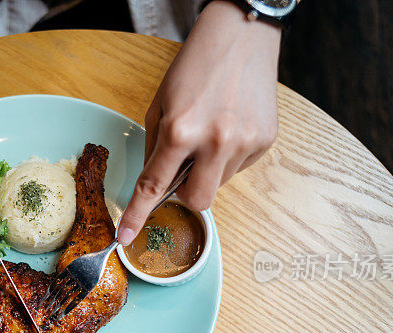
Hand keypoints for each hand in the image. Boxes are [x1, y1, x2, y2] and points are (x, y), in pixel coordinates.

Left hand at [116, 1, 280, 244]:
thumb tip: (156, 184)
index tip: (127, 237)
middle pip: (197, 201)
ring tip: (211, 133)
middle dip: (185, 195)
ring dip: (208, 170)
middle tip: (183, 171)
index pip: (154, 186)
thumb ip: (156, 148)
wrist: (242, 36)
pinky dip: (228, 157)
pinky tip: (229, 127)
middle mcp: (216, 142)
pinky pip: (239, 167)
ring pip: (218, 184)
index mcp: (181, 130)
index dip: (138, 215)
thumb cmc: (195, 66)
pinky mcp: (265, 141)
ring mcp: (245, 143)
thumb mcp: (160, 104)